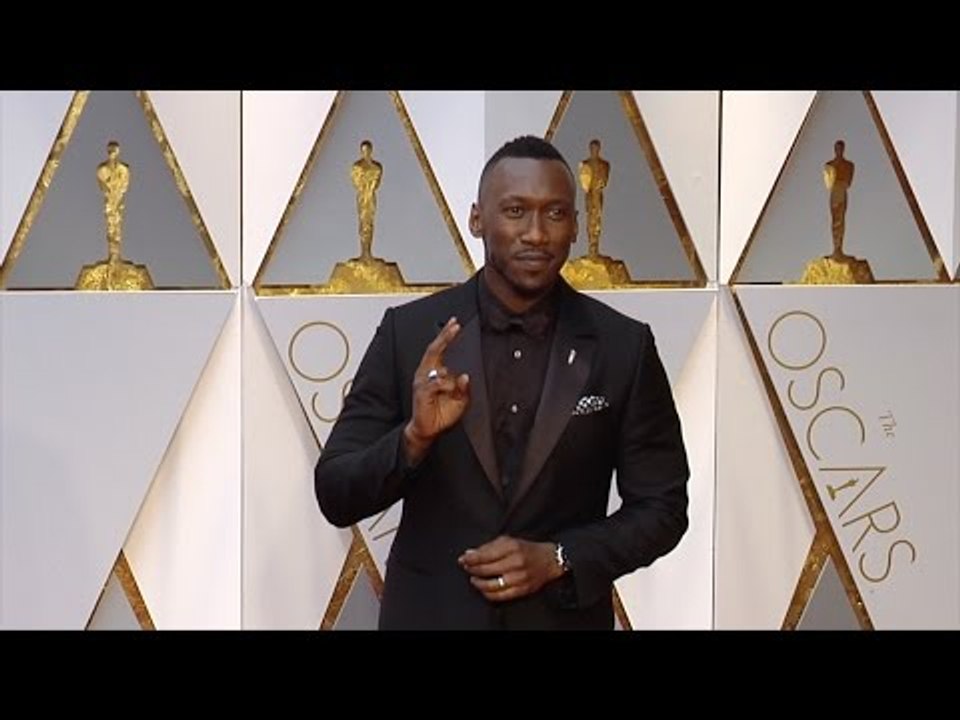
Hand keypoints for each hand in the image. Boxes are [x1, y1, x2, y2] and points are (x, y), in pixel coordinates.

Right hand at [403, 316, 469, 463]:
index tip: (455, 324)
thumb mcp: (460, 400)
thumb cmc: (442, 413)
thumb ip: (464, 388)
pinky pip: (434, 383)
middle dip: (444, 336)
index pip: (439, 349)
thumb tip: (465, 376)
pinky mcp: (421, 393)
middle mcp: (426, 373)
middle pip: (434, 349)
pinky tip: (449, 388)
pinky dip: (444, 384)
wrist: (428, 430)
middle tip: (454, 326)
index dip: (446, 336)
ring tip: (453, 361)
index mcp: (434, 372)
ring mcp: (422, 382)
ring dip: (445, 359)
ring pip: (433, 363)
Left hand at [458, 535, 562, 602]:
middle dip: (471, 569)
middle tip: (466, 568)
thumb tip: (470, 553)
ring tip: (474, 579)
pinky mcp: (522, 590)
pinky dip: (488, 593)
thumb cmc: (527, 549)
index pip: (484, 555)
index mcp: (511, 547)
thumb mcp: (509, 541)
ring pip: (491, 585)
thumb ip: (488, 547)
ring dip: (478, 583)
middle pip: (485, 570)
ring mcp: (519, 578)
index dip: (470, 559)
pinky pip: (500, 596)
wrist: (550, 560)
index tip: (462, 559)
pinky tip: (484, 588)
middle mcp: (515, 562)